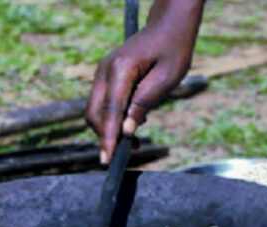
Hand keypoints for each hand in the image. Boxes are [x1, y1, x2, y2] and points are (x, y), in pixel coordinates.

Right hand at [86, 0, 203, 163]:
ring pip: (95, 111)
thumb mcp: (167, 79)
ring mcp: (102, 73)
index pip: (110, 111)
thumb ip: (144, 104)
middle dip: (105, 137)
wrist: (168, 25)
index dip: (108, 138)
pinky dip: (112, 119)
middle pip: (94, 114)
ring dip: (110, 129)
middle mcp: (105, 71)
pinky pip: (103, 103)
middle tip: (126, 155)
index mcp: (121, 69)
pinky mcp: (106, 77)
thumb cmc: (173, 49)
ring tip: (135, 141)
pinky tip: (133, 125)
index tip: (107, 161)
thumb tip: (127, 131)